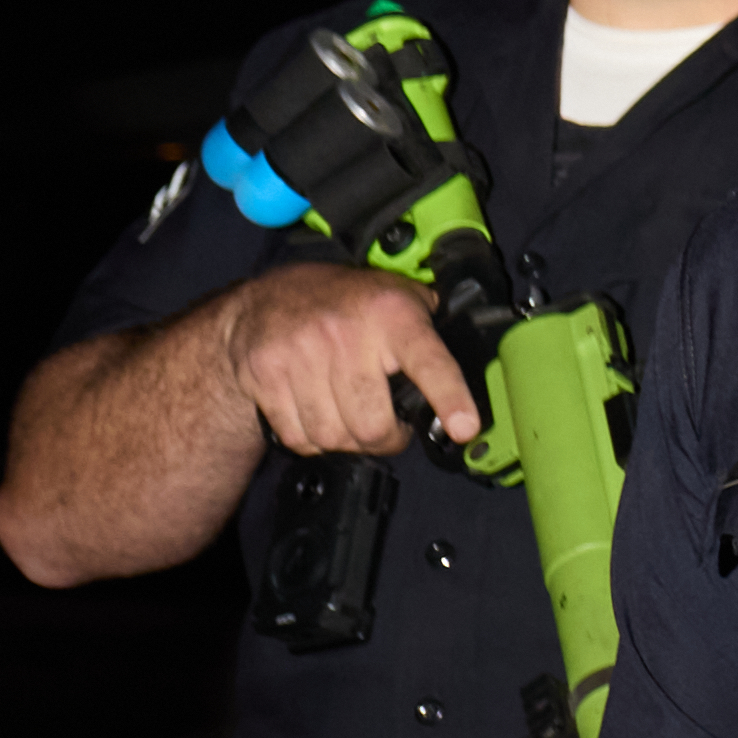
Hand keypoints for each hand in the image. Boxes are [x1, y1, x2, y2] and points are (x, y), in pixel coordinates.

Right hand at [224, 262, 478, 458]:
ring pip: (333, 437)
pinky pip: (298, 437)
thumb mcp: (399, 297)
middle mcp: (345, 335)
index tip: (465, 428)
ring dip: (347, 441)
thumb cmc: (345, 302)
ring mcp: (299, 356)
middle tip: (389, 429)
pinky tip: (318, 415)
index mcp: (391, 315)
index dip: (450, 398)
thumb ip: (434, 327)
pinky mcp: (265, 376)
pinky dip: (312, 439)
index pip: (429, 361)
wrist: (263, 299)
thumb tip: (474, 367)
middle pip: (372, 425)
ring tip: (351, 418)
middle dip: (386, 439)